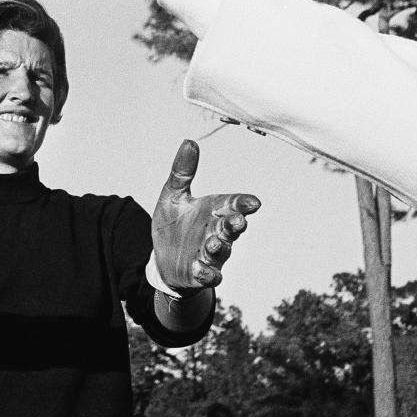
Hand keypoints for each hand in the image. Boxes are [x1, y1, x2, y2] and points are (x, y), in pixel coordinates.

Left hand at [152, 140, 259, 293]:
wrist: (163, 259)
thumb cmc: (173, 224)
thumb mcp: (172, 196)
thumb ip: (182, 172)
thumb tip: (189, 141)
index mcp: (213, 209)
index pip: (233, 204)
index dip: (243, 203)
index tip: (253, 203)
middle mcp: (216, 231)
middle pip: (232, 227)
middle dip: (236, 224)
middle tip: (238, 220)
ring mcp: (211, 254)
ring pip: (222, 250)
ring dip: (220, 247)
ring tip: (214, 242)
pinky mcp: (201, 272)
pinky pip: (209, 274)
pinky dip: (207, 272)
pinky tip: (201, 269)